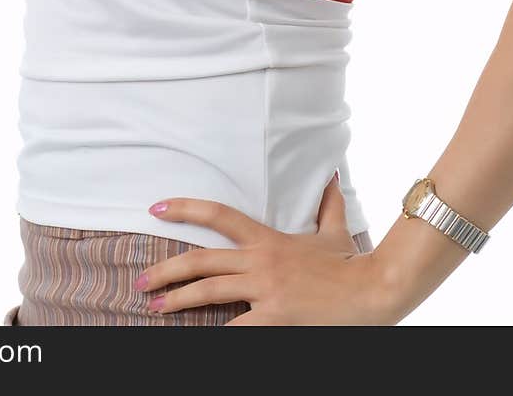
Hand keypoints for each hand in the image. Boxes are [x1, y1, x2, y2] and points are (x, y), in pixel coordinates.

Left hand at [138, 173, 390, 324]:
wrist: (371, 291)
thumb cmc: (350, 265)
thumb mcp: (335, 231)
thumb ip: (327, 204)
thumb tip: (331, 175)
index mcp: (268, 239)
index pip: (219, 215)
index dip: (185, 209)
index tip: (156, 208)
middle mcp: (260, 261)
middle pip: (202, 260)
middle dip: (167, 271)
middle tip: (141, 281)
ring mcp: (265, 290)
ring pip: (209, 292)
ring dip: (177, 300)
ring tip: (154, 308)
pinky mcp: (273, 318)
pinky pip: (234, 329)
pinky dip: (212, 334)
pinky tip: (193, 337)